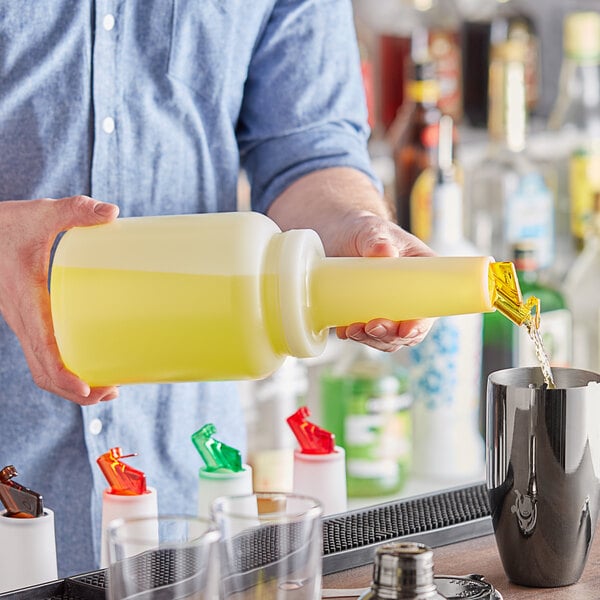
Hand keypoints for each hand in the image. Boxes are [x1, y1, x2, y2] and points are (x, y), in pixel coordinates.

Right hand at [0, 196, 119, 403]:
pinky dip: (64, 368)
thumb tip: (113, 212)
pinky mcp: (29, 319)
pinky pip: (43, 354)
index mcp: (25, 303)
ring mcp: (24, 323)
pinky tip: (90, 362)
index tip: (89, 390)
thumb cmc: (5, 224)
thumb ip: (73, 211)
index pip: (43, 351)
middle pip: (44, 372)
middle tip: (113, 392)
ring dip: (71, 383)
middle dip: (76, 390)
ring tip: (108, 387)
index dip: (64, 376)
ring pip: (42, 367)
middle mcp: (22, 319)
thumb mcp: (38, 214)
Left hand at [328, 211, 436, 351]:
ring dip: (371, 340)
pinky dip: (355, 336)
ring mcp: (388, 309)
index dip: (420, 324)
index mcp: (422, 276)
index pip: (429, 307)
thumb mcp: (371, 229)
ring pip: (387, 337)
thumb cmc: (364, 229)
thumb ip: (377, 238)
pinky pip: (366, 334)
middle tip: (370, 327)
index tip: (406, 330)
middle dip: (390, 336)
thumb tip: (385, 251)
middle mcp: (409, 297)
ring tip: (351, 330)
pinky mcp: (367, 314)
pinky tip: (342, 330)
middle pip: (407, 330)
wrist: (338, 236)